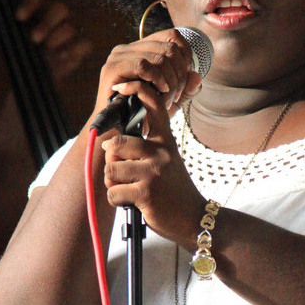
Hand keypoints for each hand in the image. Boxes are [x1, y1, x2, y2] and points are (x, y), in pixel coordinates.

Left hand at [16, 0, 92, 81]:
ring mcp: (66, 36)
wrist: (28, 82)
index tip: (19, 18)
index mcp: (35, 12)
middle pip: (60, 8)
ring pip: (70, 27)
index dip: (30, 3)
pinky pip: (85, 43)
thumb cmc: (17, 58)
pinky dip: (76, 48)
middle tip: (35, 39)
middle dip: (48, 22)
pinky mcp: (76, 51)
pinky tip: (64, 57)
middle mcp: (52, 20)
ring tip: (48, 51)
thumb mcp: (3, 41)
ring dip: (58, 38)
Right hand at [93, 28, 201, 120]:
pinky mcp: (112, 68)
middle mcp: (129, 48)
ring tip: (168, 99)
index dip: (186, 56)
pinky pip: (143, 65)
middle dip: (179, 74)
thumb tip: (197, 75)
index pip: (172, 36)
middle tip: (177, 96)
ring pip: (159, 57)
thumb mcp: (170, 100)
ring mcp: (119, 56)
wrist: (116, 131)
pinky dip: (157, 78)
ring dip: (170, 81)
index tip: (185, 80)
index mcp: (142, 49)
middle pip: (169, 48)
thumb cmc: (142, 115)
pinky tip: (161, 91)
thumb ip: (185, 89)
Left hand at [101, 80, 204, 249]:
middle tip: (125, 174)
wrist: (193, 218)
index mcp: (166, 141)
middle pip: (117, 144)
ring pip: (111, 170)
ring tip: (130, 190)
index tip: (121, 87)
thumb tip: (111, 142)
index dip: (136, 90)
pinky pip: (113, 192)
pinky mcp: (146, 193)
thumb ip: (147, 147)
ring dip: (114, 184)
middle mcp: (161, 152)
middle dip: (113, 162)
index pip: (154, 105)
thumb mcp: (167, 160)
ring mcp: (153, 172)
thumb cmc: (174, 190)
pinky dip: (117, 201)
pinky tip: (133, 202)